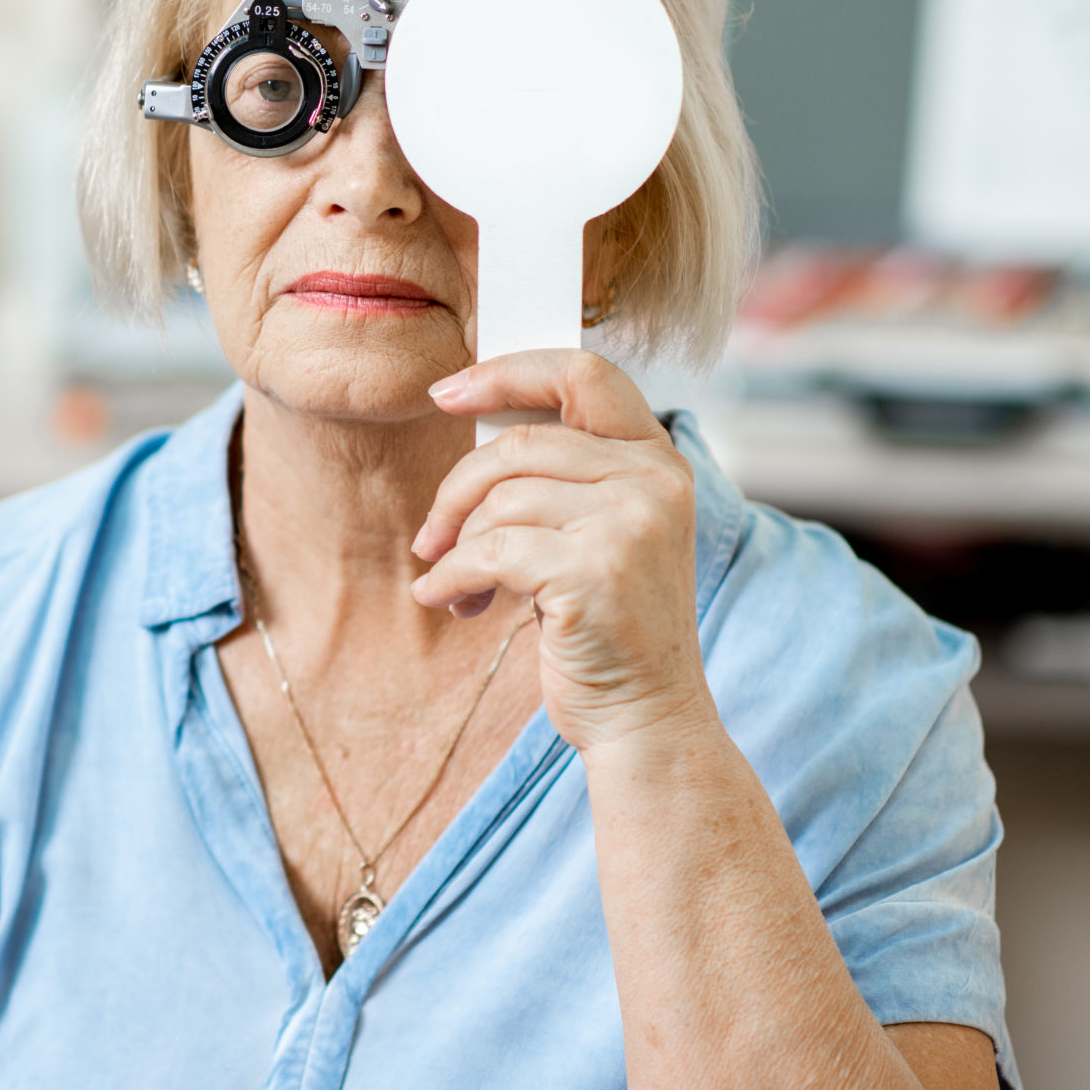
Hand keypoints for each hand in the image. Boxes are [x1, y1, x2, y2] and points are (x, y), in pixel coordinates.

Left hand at [409, 350, 710, 753]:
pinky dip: (453, 578)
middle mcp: (654, 481)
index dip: (507, 373)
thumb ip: (563, 477)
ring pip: (499, 499)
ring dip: (457, 547)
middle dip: (457, 490)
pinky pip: (489, 551)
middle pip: (519, 443)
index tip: (448, 393)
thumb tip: (474, 428)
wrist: (645, 717)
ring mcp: (631, 523)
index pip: (582, 373)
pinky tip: (449, 602)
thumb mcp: (601, 533)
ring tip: (457, 584)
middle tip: (431, 535)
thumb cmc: (608, 627)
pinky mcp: (595, 570)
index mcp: (657, 459)